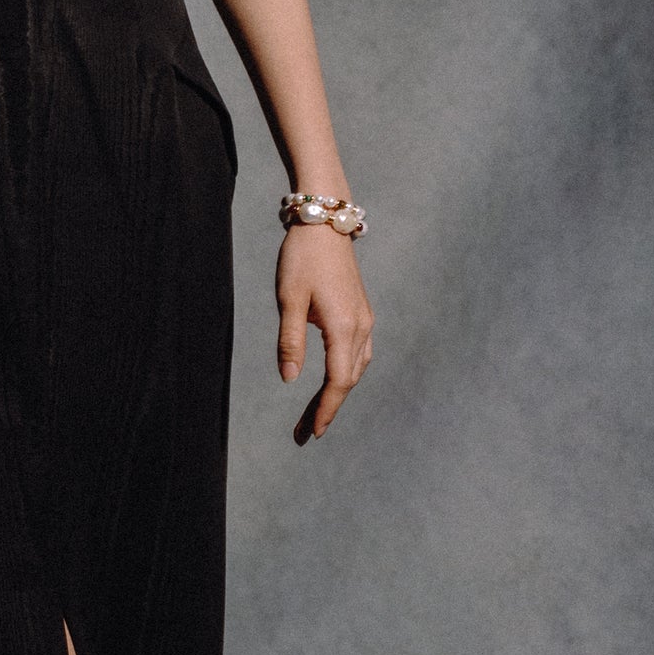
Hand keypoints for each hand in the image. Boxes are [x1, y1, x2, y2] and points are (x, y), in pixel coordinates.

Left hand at [277, 223, 373, 443]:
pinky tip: (332, 383)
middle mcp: (361, 326)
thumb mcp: (288, 299)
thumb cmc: (302, 257)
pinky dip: (346, 374)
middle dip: (328, 407)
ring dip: (338, 392)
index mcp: (344, 326)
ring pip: (356, 368)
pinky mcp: (361, 312)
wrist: (325, 222)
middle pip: (348, 379)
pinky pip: (359, 353)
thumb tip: (290, 380)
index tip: (312, 432)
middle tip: (305, 432)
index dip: (325, 409)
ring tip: (315, 413)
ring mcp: (364, 319)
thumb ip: (289, 341)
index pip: (337, 381)